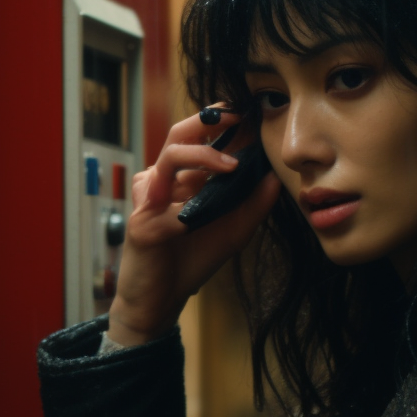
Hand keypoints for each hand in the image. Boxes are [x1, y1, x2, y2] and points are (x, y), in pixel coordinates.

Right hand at [107, 104, 281, 345]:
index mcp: (183, 179)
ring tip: (232, 165)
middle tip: (239, 117)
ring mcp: (148, 200)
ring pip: (168, 159)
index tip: (255, 115)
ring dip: (202, 156)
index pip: (201, 138)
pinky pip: (165, 209)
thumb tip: (276, 176)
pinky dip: (186, 215)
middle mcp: (163, 182)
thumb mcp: (233, 231)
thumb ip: (254, 205)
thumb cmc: (191, 262)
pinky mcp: (140, 225)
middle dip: (208, 119)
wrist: (159, 301)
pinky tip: (195, 227)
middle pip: (178, 134)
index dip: (226, 123)